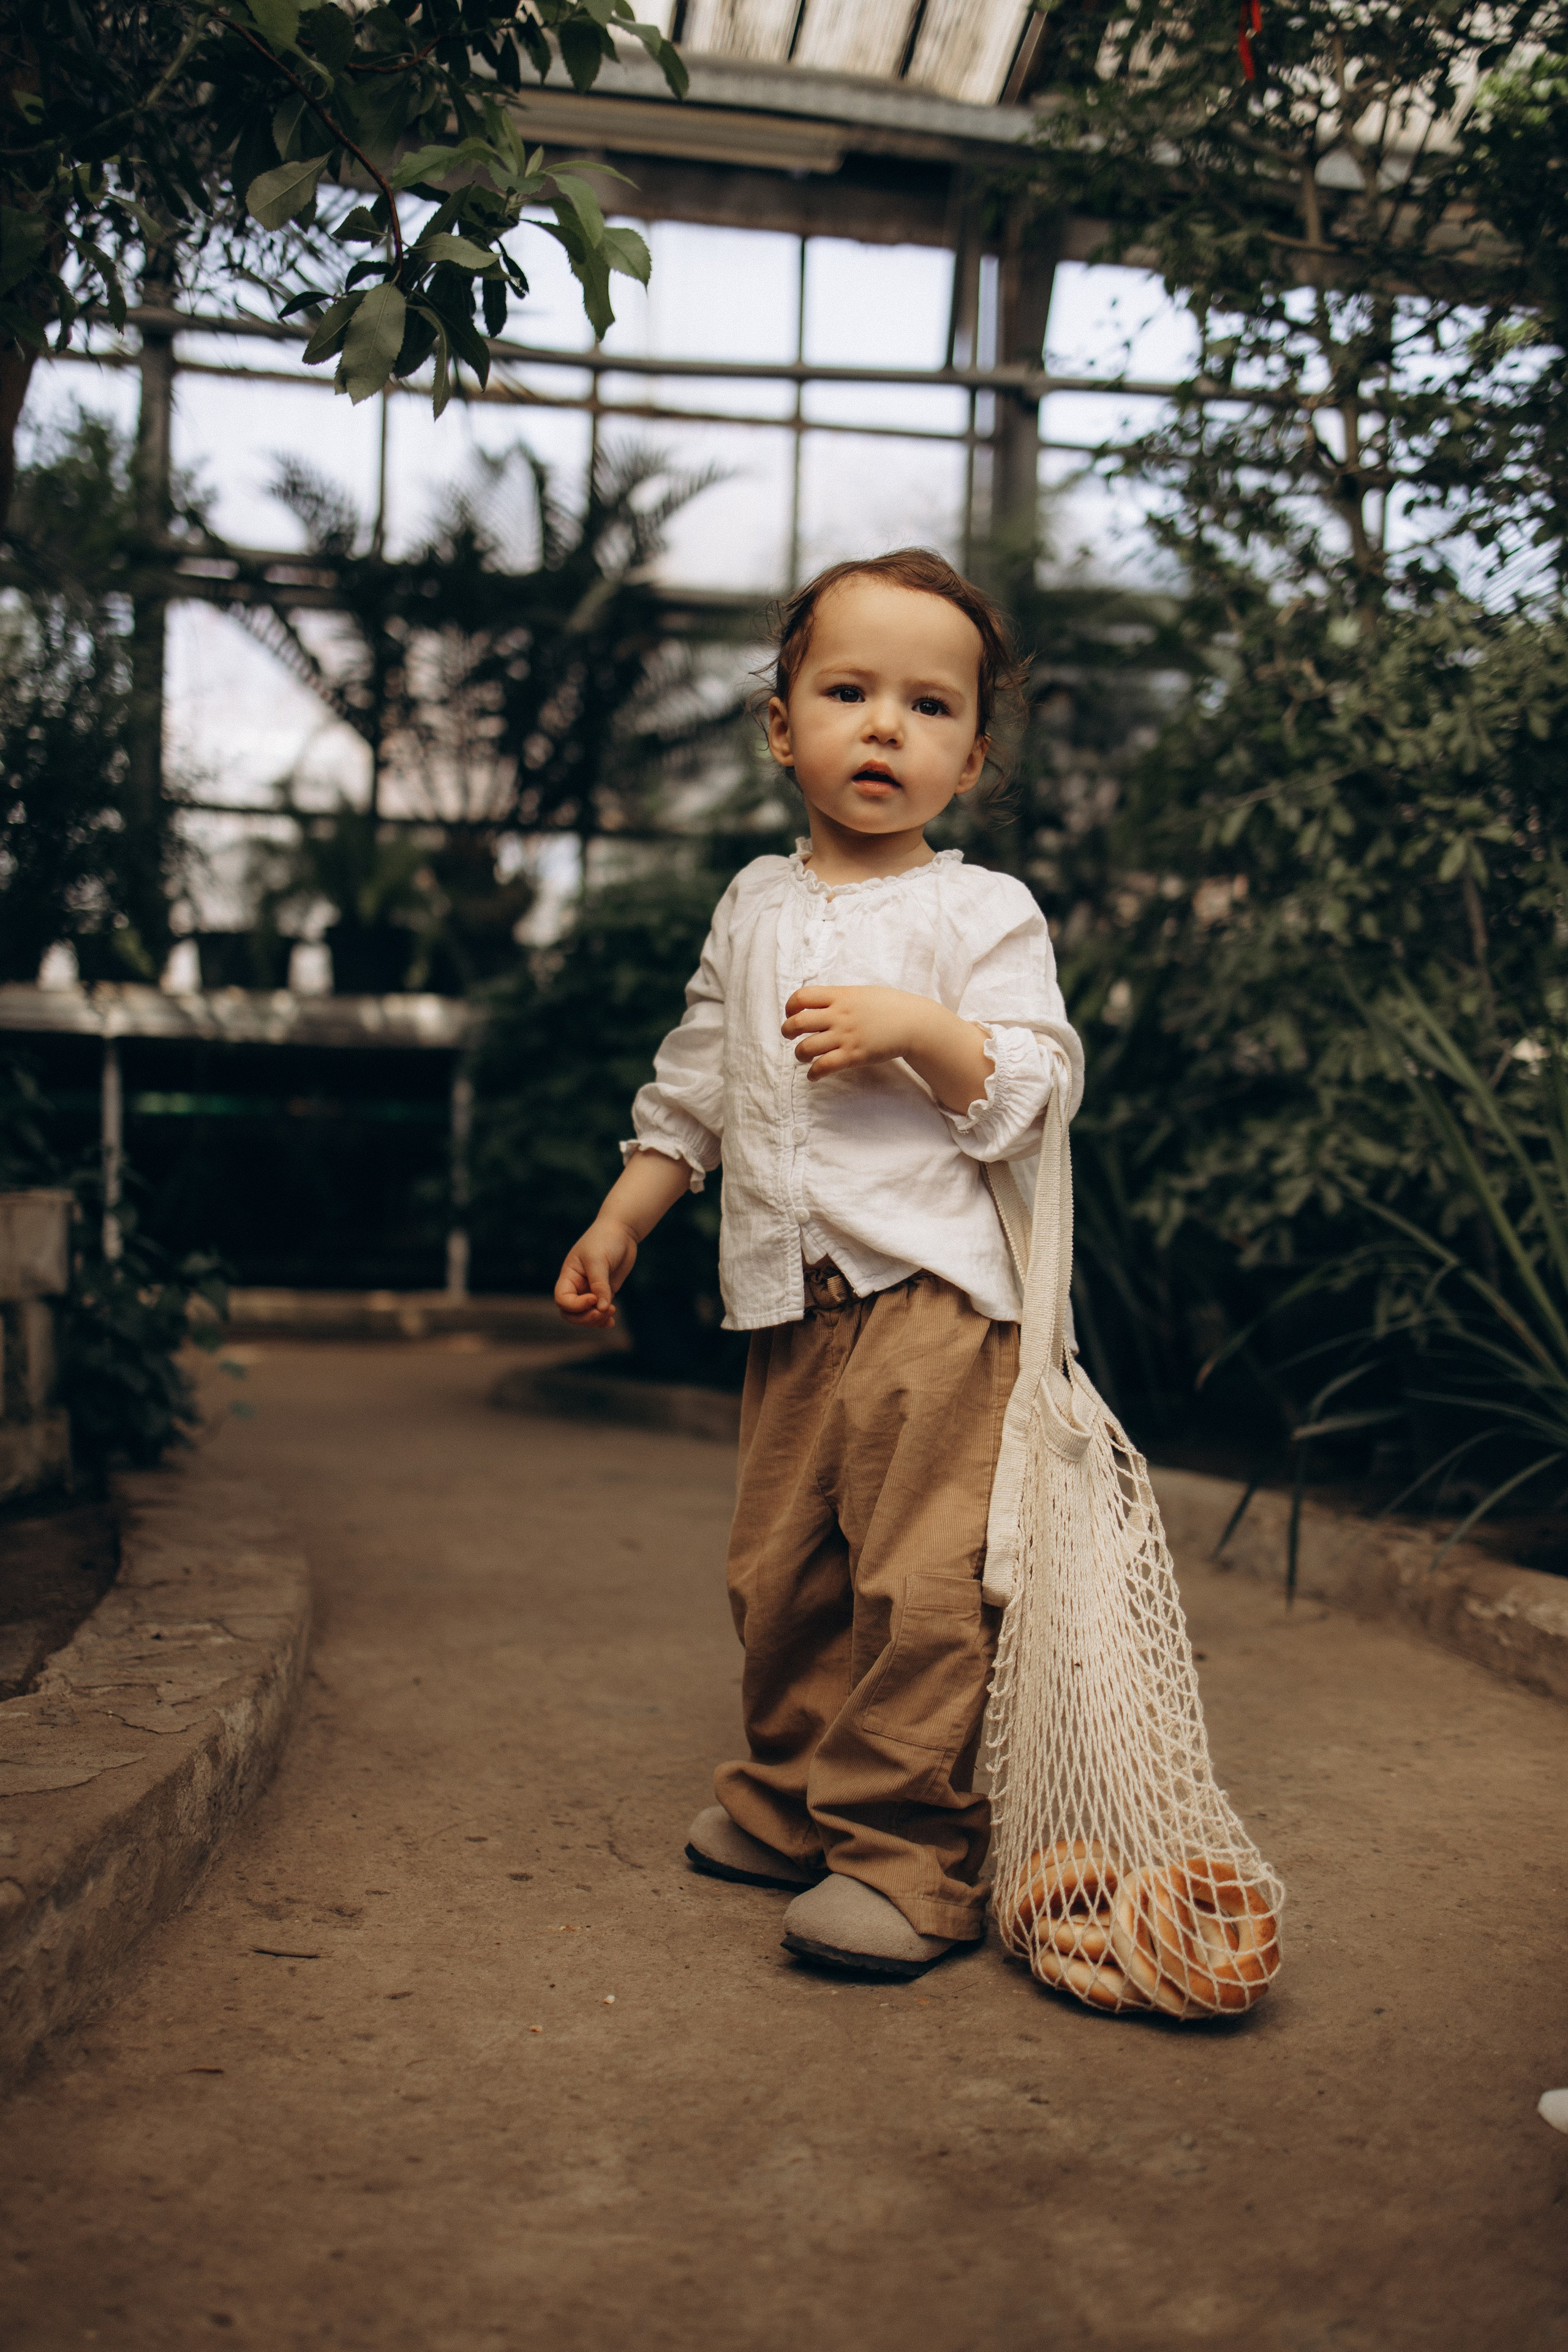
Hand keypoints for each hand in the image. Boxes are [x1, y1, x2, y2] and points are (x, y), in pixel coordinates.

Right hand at [555, 1216, 638, 1329]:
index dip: (575, 1305)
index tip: (593, 1298)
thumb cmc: (605, 1240)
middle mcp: (577, 1285)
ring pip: (585, 1315)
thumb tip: (602, 1309)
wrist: (621, 1231)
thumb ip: (600, 1285)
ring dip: (596, 1319)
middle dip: (585, 1317)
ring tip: (611, 1312)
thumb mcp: (599, 1261)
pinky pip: (599, 1311)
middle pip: (571, 1312)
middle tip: (603, 1312)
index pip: (562, 1299)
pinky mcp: (605, 1292)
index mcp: (569, 1276)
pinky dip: (603, 1319)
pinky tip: (611, 1321)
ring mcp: (590, 1290)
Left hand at [781, 985, 991, 1111]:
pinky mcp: (854, 1055)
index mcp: (840, 996)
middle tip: (789, 1035)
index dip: (790, 1006)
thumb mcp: (862, 994)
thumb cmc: (890, 1007)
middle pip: (798, 1023)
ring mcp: (846, 1036)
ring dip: (799, 1054)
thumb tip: (820, 1003)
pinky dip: (814, 1073)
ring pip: (806, 1047)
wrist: (915, 1022)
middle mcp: (839, 1015)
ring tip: (803, 1055)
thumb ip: (840, 998)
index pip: (802, 997)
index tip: (791, 1013)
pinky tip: (814, 1074)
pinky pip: (824, 1066)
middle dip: (787, 1031)